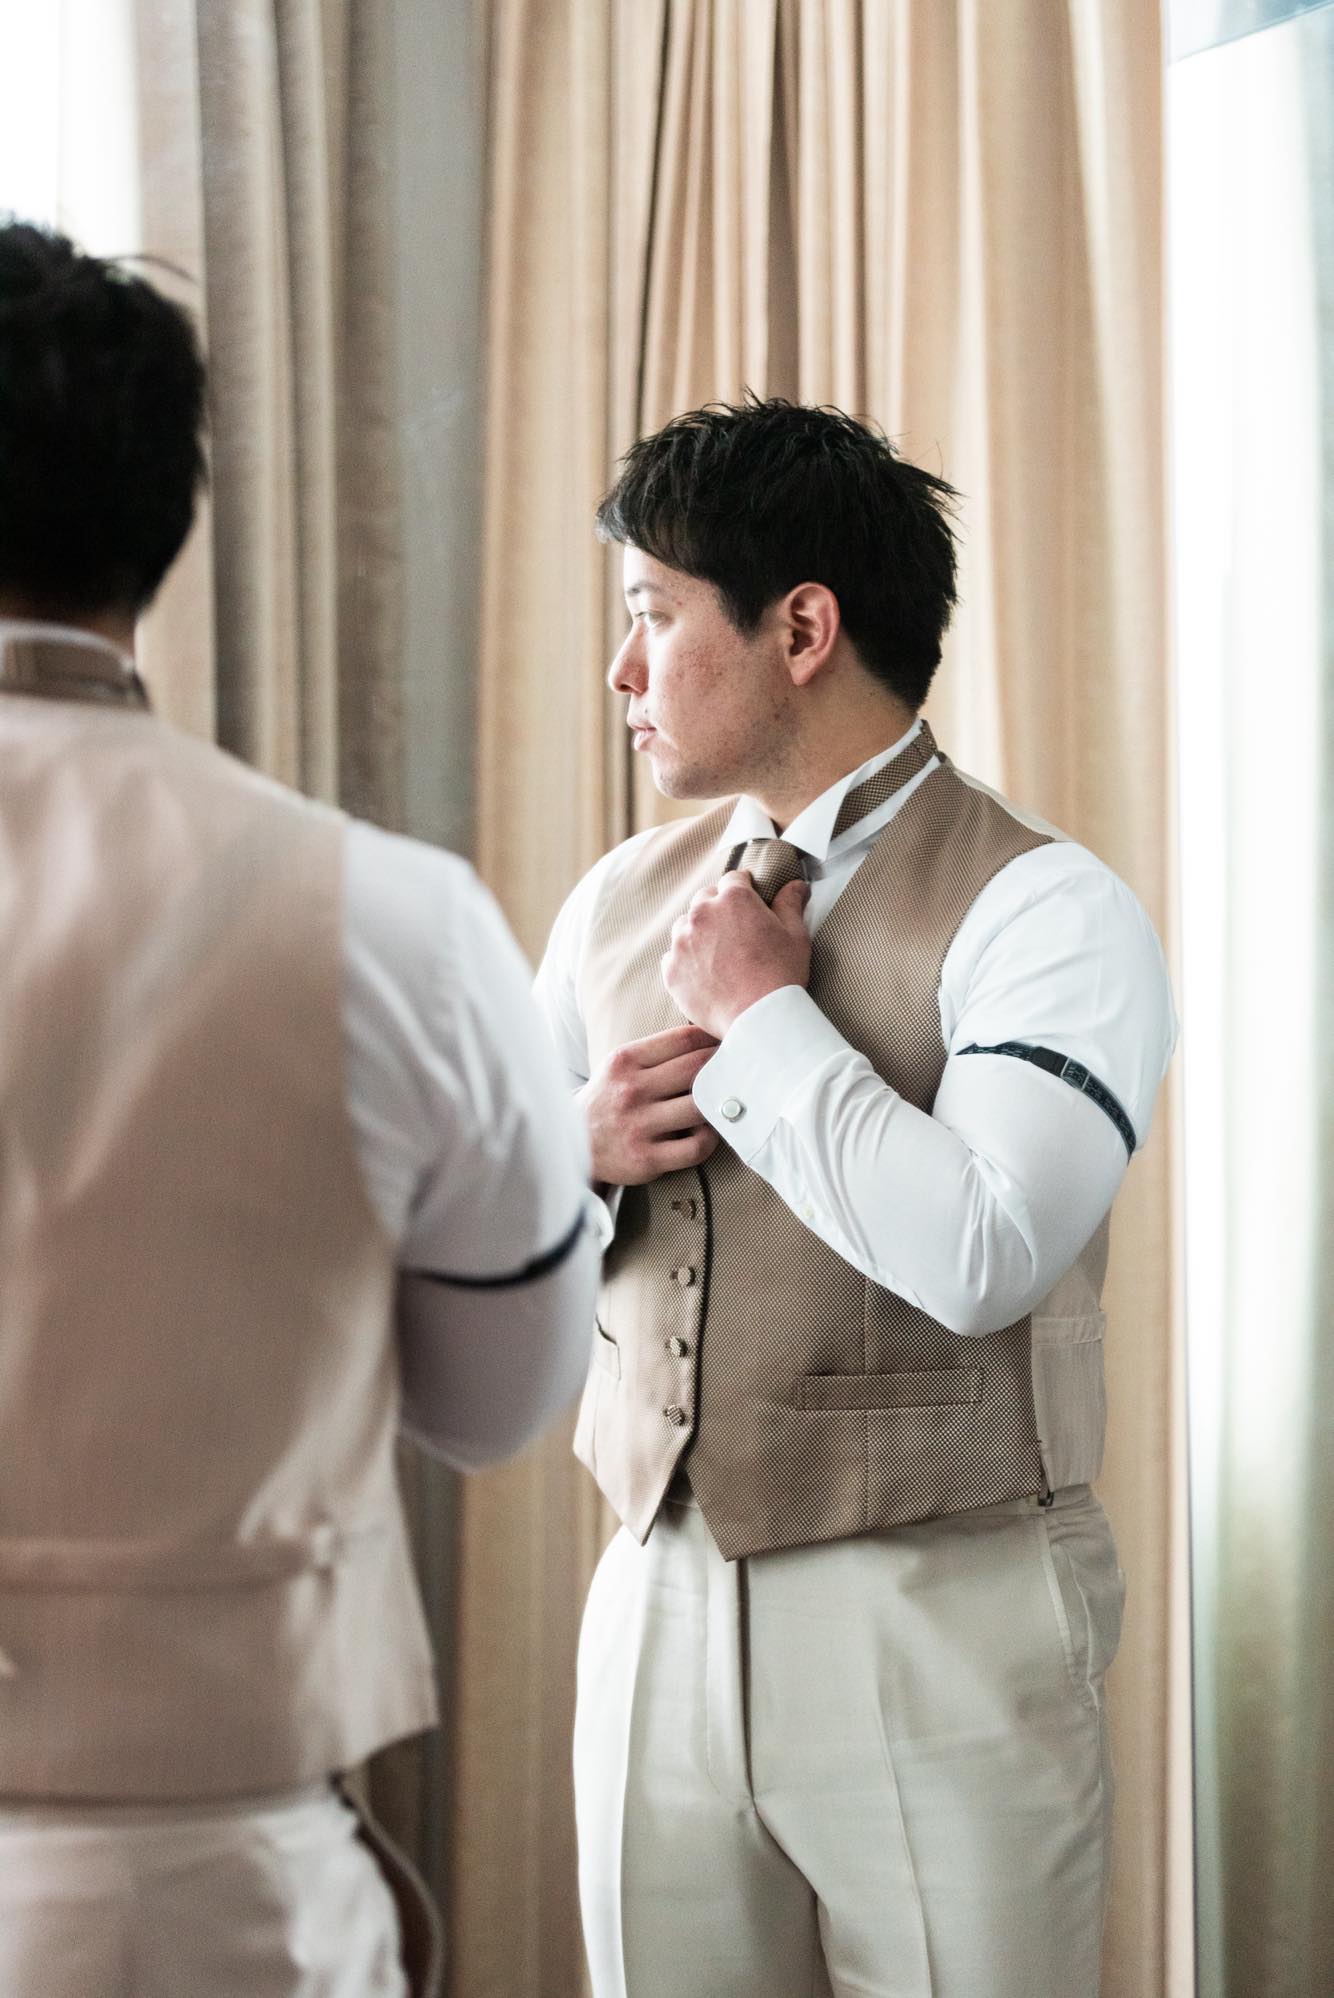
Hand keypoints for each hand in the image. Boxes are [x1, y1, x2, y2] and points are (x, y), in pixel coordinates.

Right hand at [576, 1023, 720, 1187]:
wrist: (574, 1143)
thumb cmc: (609, 1098)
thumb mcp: (621, 1064)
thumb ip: (658, 1051)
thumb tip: (711, 1034)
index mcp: (626, 1061)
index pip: (685, 1039)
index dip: (715, 1037)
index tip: (730, 1042)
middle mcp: (631, 1091)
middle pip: (698, 1069)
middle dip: (725, 1066)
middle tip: (741, 1070)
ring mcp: (638, 1126)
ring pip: (700, 1108)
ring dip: (719, 1104)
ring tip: (724, 1102)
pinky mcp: (646, 1159)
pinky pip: (696, 1147)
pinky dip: (711, 1139)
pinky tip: (709, 1132)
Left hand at [661, 873, 810, 1040]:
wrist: (758, 1018)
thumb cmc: (781, 975)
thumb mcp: (795, 935)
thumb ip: (790, 904)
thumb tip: (796, 885)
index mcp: (734, 899)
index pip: (733, 879)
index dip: (744, 889)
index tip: (749, 901)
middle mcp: (702, 914)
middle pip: (705, 899)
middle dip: (719, 908)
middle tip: (736, 931)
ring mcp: (682, 942)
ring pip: (685, 926)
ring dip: (698, 932)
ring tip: (717, 954)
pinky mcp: (671, 969)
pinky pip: (672, 956)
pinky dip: (685, 961)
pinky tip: (704, 974)